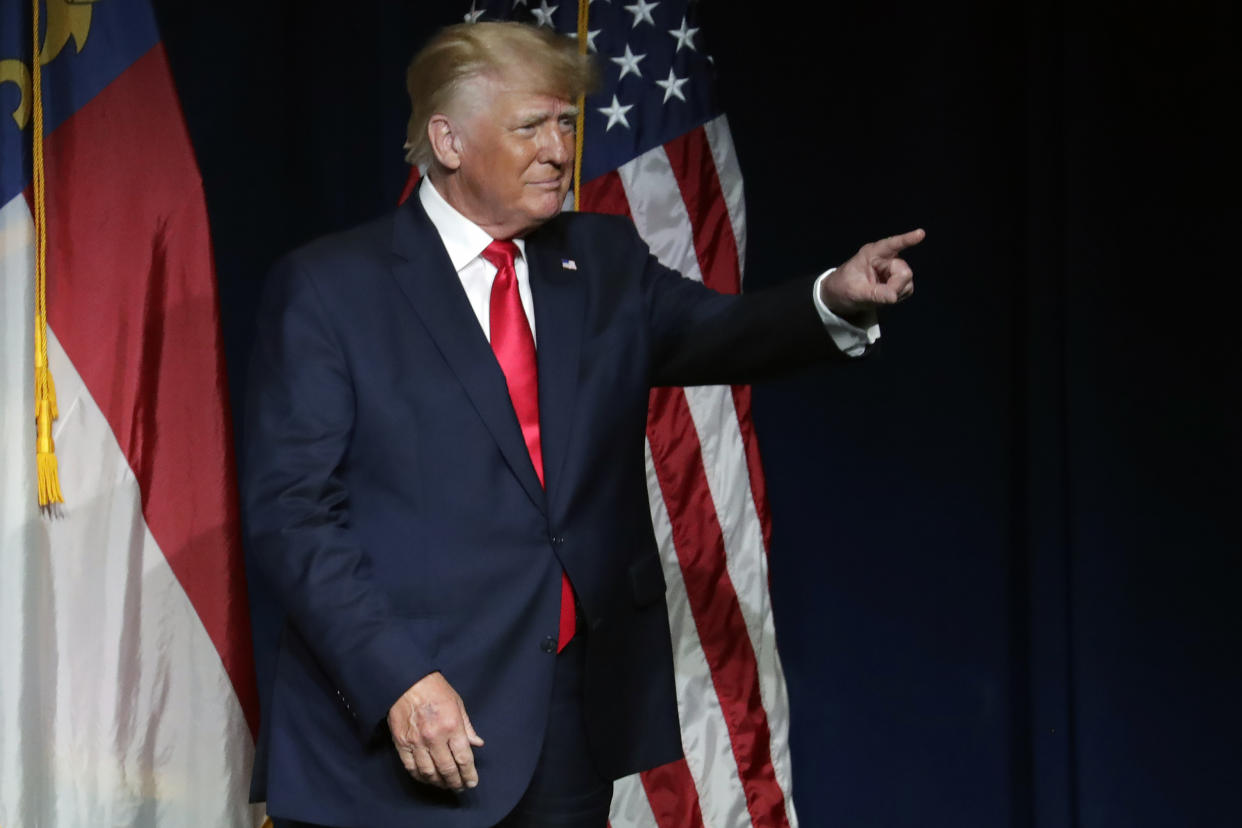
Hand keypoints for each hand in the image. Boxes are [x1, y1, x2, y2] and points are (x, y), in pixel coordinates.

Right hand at [388, 671, 484, 790]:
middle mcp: (435, 737)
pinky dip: (420, 777)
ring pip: (429, 772)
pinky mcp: (401, 743)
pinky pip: (411, 767)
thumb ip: (467, 727)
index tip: (472, 782)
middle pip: (447, 770)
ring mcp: (416, 742)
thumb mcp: (458, 704)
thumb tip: (477, 743)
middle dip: (456, 782)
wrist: (406, 681)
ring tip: (445, 785)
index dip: (469, 775)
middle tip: (460, 787)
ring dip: (439, 783)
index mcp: (452, 726)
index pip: (463, 758)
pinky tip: (427, 778)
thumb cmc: (435, 689)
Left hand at [820, 228, 925, 316]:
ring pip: (908, 281)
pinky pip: (907, 289)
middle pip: (904, 271)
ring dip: (896, 292)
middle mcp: (886, 258)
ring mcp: (893, 268)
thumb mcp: (855, 292)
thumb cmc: (843, 287)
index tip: (920, 233)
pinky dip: (898, 296)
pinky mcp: (898, 280)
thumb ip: (874, 294)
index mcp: (872, 253)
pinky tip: (885, 296)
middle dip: (896, 286)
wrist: (841, 296)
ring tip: (878, 294)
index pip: (891, 244)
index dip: (907, 239)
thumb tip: (893, 296)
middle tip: (881, 296)